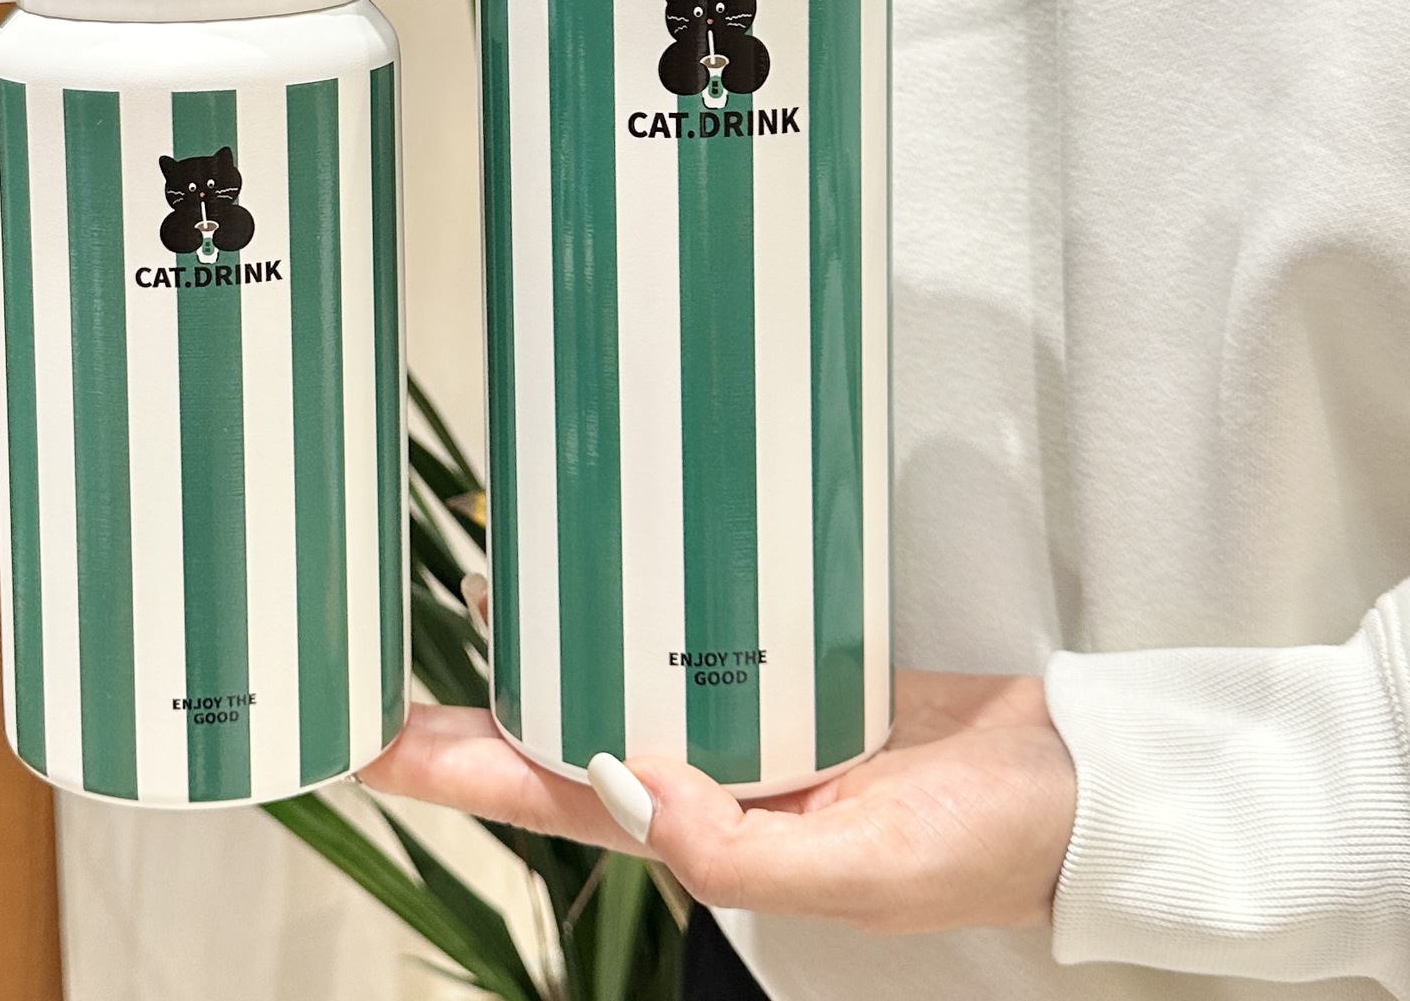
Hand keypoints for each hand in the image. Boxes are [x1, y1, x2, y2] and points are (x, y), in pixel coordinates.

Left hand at [361, 670, 1075, 933]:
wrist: (1072, 785)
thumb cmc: (981, 845)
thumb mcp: (865, 866)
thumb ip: (740, 847)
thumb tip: (628, 786)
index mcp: (709, 838)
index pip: (550, 802)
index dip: (457, 773)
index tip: (371, 745)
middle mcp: (706, 781)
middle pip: (558, 740)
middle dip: (467, 716)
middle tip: (379, 674)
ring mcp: (741, 724)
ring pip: (612, 681)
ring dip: (541, 652)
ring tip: (469, 603)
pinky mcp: (782, 669)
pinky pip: (686, 638)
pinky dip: (634, 611)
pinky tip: (599, 577)